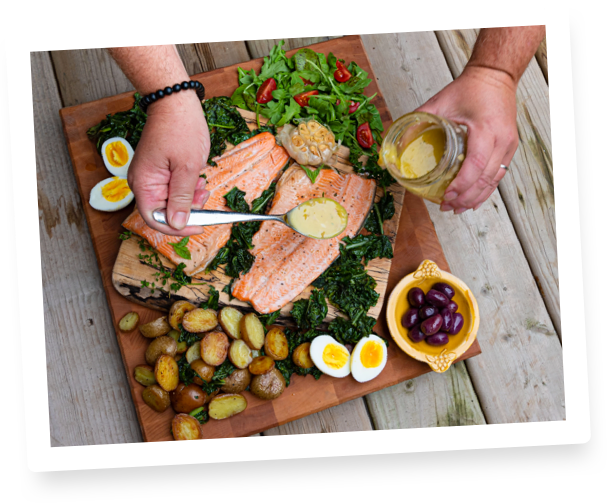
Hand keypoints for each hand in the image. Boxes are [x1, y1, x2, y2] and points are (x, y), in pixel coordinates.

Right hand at [128, 91, 210, 234]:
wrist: (176, 102)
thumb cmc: (180, 128)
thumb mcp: (187, 168)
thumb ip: (182, 198)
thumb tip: (177, 224)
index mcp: (144, 184)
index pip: (155, 220)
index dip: (177, 228)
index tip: (199, 227)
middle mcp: (143, 183)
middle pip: (164, 212)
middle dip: (187, 210)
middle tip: (204, 198)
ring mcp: (151, 177)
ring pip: (171, 202)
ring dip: (190, 199)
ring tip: (202, 186)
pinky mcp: (160, 172)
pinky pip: (173, 189)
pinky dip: (187, 189)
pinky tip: (198, 180)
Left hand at [416, 65, 518, 212]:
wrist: (495, 76)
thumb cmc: (469, 88)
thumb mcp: (439, 101)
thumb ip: (417, 120)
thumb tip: (394, 140)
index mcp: (486, 129)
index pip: (475, 164)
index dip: (461, 185)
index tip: (447, 196)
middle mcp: (501, 140)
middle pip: (485, 179)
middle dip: (465, 197)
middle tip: (447, 206)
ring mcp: (508, 145)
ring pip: (494, 181)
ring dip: (476, 198)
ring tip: (458, 208)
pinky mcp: (509, 147)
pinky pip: (499, 175)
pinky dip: (486, 190)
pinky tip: (474, 200)